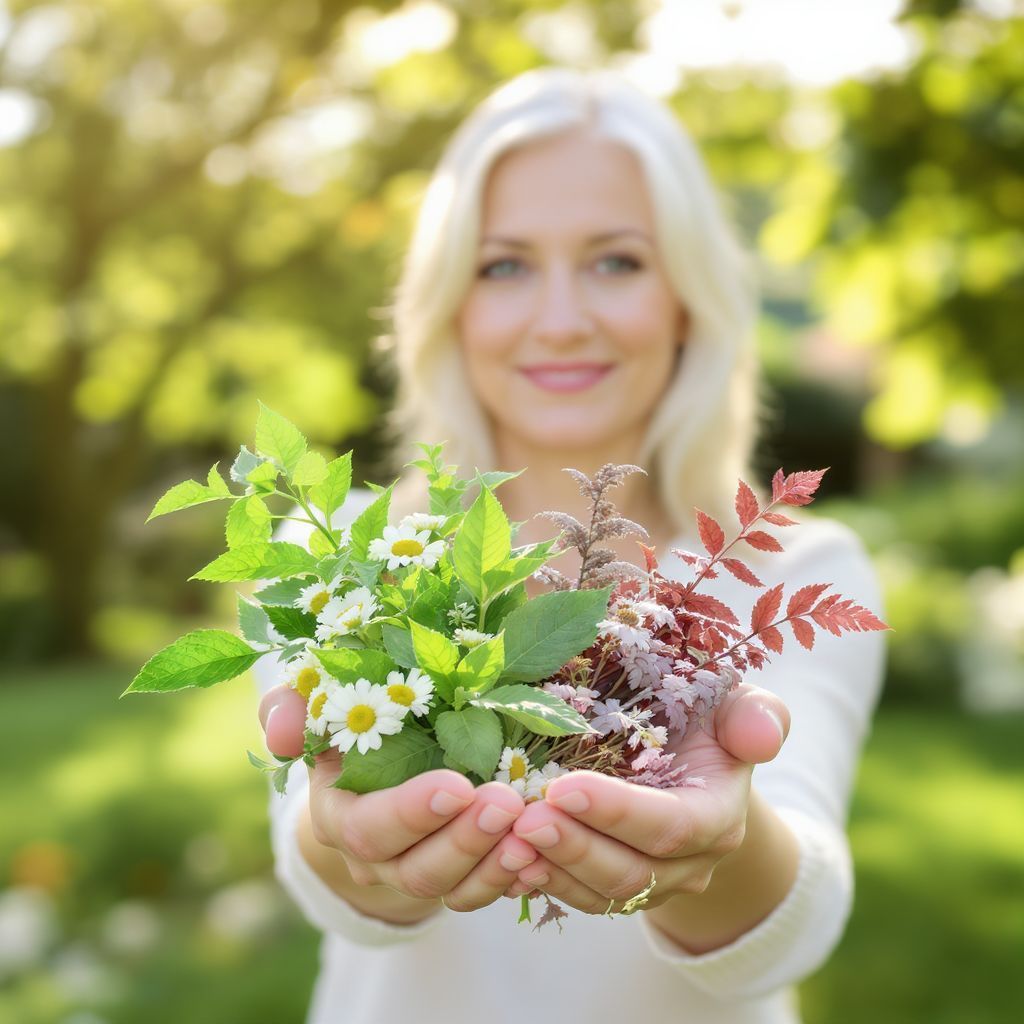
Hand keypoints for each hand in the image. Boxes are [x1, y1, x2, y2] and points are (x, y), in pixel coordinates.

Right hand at [258, 685, 540, 911]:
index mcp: (339, 814)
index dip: (411, 813)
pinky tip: (541, 856)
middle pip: (416, 869)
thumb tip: (281, 733)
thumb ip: (291, 709)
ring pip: (454, 888)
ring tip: (532, 831)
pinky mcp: (456, 878)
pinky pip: (482, 894)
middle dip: (463, 839)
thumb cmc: (348, 726)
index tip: (457, 785)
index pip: (368, 828)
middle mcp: (375, 857)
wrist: (375, 765)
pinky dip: (512, 879)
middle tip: (506, 802)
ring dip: (495, 863)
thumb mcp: (317, 708)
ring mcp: (417, 872)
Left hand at [506, 682, 790, 912]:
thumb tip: (764, 739)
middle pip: (631, 871)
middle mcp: (690, 862)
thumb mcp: (735, 703)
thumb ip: (756, 715)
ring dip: (552, 869)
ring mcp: (654, 882)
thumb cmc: (707, 719)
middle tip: (523, 817)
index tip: (563, 788)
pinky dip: (543, 881)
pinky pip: (580, 898)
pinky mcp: (616, 887)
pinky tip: (507, 859)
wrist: (695, 762)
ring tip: (506, 841)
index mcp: (718, 816)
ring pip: (601, 893)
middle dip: (574, 846)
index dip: (617, 813)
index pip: (670, 826)